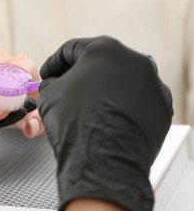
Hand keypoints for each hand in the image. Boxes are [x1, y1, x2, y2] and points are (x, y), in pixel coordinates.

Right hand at [38, 36, 172, 210]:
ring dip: (103, 89)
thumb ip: (51, 81)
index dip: (54, 63)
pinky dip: (121, 105)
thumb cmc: (76, 125)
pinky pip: (136, 99)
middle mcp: (133, 60)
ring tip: (88, 107)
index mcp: (103, 50)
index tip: (49, 74)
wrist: (102, 161)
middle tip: (66, 88)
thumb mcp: (49, 95)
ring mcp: (151, 83)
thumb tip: (55, 83)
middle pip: (100, 62)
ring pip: (120, 81)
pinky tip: (107, 118)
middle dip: (80, 75)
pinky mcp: (161, 106)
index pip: (71, 50)